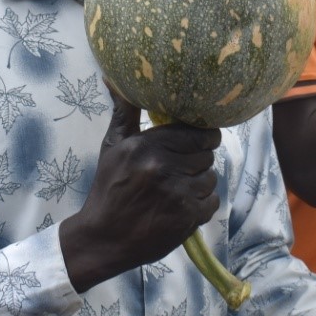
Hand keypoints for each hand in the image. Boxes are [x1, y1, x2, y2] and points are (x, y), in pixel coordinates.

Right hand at [60, 90, 221, 290]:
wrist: (103, 238)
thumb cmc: (109, 189)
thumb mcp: (113, 147)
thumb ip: (125, 112)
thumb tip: (115, 77)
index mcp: (146, 146)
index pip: (196, 131)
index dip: (201, 135)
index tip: (195, 141)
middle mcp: (164, 167)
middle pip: (207, 153)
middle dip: (197, 159)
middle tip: (180, 168)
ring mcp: (178, 193)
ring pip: (211, 177)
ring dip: (199, 183)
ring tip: (178, 188)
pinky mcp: (187, 217)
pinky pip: (212, 202)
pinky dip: (201, 205)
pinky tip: (181, 205)